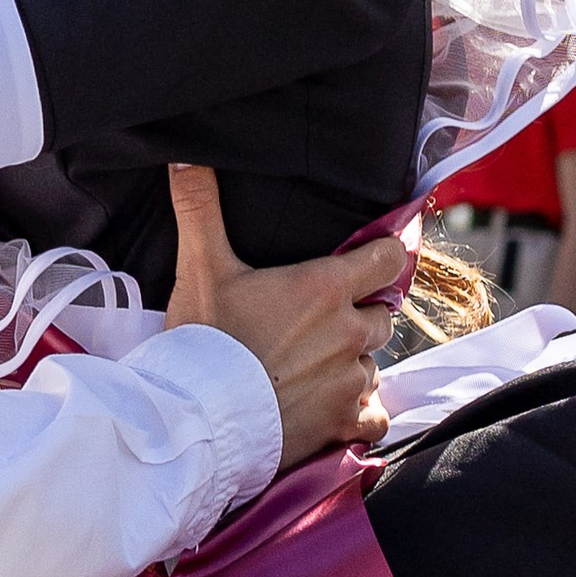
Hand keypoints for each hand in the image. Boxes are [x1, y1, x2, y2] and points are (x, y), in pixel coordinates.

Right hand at [167, 167, 404, 469]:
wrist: (195, 417)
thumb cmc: (202, 340)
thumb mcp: (200, 267)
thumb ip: (199, 207)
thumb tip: (185, 154)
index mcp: (325, 287)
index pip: (390, 257)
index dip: (382, 257)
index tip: (367, 264)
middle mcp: (348, 331)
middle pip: (382, 314)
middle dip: (358, 316)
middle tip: (319, 324)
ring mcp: (350, 380)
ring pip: (373, 364)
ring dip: (353, 364)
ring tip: (311, 368)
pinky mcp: (342, 422)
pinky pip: (374, 415)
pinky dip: (360, 412)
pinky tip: (333, 408)